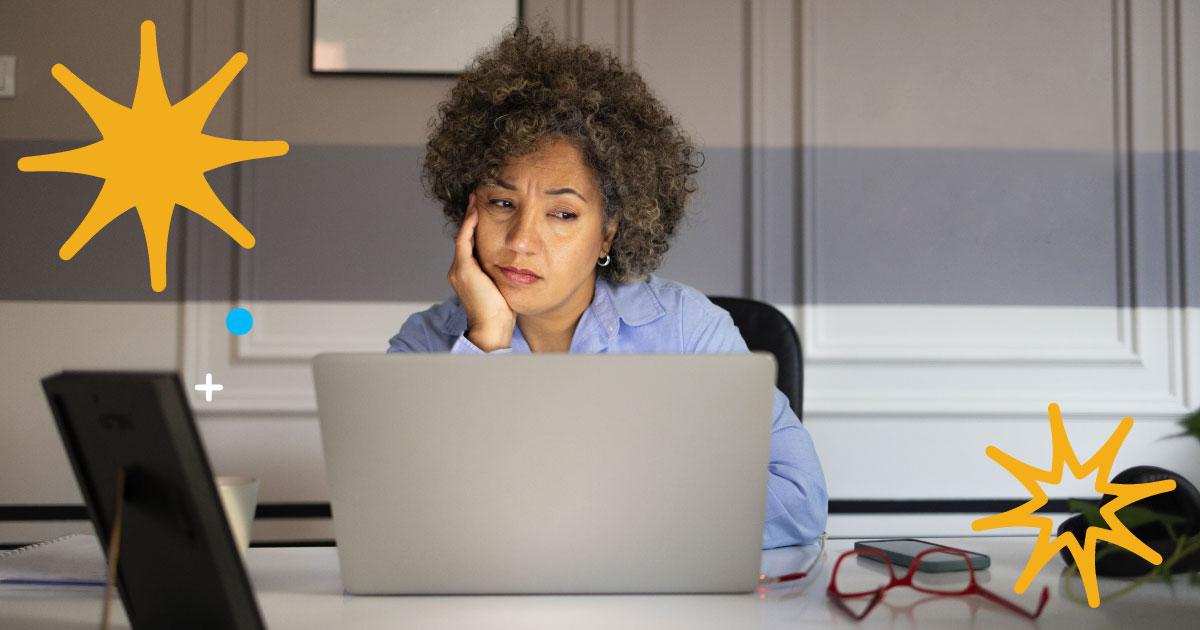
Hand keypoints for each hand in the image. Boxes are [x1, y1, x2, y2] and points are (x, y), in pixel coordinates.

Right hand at [447, 194, 514, 350]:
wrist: (492, 329)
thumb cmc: (501, 313)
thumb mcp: (502, 287)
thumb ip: (503, 272)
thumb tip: (519, 263)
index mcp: (467, 274)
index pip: (470, 244)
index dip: (476, 227)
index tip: (483, 210)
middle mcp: (458, 270)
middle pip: (465, 236)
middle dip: (471, 216)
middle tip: (478, 196)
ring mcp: (458, 270)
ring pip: (463, 236)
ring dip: (470, 216)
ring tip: (476, 198)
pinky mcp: (463, 270)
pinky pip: (464, 242)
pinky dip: (470, 226)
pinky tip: (476, 212)